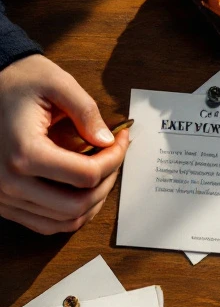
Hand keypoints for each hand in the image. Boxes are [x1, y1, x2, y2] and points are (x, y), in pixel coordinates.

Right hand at [0, 54, 127, 233]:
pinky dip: (71, 214)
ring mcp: (4, 196)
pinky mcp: (3, 203)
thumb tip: (107, 141)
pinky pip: (46, 224)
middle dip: (107, 183)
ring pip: (65, 220)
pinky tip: (81, 192)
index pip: (86, 174)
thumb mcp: (55, 82)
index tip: (121, 141)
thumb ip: (86, 111)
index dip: (114, 159)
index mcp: (24, 152)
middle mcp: (10, 181)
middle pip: (78, 204)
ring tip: (101, 175)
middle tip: (114, 160)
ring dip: (92, 202)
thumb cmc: (17, 82)